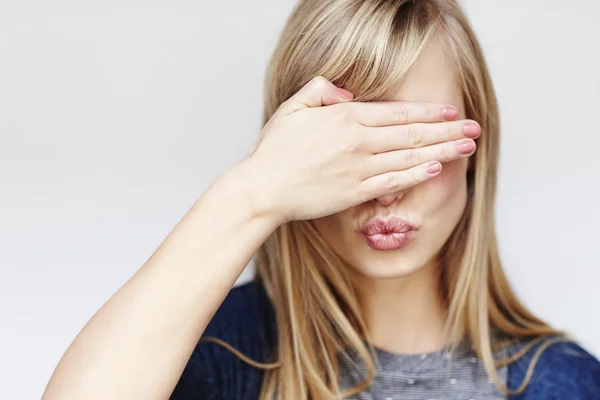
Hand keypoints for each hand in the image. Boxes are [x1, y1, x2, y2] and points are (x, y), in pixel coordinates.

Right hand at [237, 76, 479, 224]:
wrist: (263, 189)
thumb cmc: (274, 149)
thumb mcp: (292, 107)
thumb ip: (322, 90)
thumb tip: (349, 93)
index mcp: (344, 117)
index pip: (397, 112)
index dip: (428, 111)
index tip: (451, 111)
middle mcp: (358, 141)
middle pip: (412, 133)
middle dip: (447, 130)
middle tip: (473, 128)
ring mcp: (359, 168)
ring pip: (410, 156)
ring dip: (442, 151)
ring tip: (467, 147)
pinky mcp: (356, 192)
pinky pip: (394, 180)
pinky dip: (418, 173)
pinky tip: (437, 168)